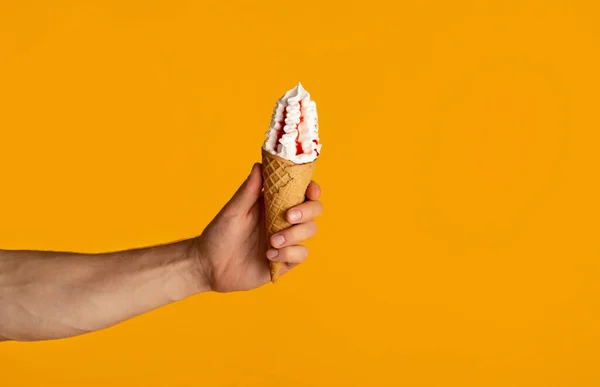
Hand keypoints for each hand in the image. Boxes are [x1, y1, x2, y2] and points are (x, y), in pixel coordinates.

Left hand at [194, 163, 322, 291]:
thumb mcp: (233, 211)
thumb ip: (248, 191)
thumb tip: (259, 165)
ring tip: (271, 242)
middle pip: (314, 210)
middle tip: (288, 217)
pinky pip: (301, 254)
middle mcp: (284, 220)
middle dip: (307, 211)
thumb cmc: (219, 235)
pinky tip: (269, 256)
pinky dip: (288, 254)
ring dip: (294, 235)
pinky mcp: (285, 260)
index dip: (312, 189)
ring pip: (310, 231)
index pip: (302, 191)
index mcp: (274, 203)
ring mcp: (287, 240)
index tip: (310, 191)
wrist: (210, 267)